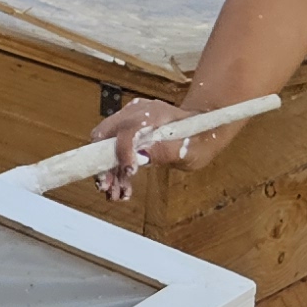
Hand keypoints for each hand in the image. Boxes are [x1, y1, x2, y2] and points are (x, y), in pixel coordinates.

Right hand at [90, 95, 246, 200]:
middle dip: (103, 163)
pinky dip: (115, 169)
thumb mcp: (189, 150)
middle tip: (107, 187)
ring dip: (109, 171)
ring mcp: (129, 121)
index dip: (123, 151)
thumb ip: (165, 151)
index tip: (130, 172)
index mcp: (153, 113)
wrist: (203, 130)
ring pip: (106, 145)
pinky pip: (113, 150)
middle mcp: (136, 113)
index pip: (127, 129)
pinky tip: (123, 187)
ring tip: (116, 194)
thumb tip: (140, 156)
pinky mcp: (127, 132)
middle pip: (105, 135)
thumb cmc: (200, 138)